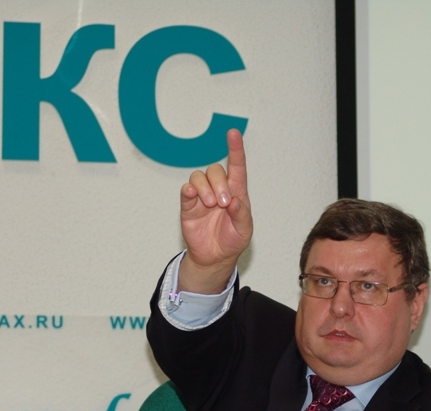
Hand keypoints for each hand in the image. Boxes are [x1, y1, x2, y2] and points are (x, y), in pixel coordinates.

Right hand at [178, 128, 252, 293]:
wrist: (214, 257)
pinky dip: (189, 189)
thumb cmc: (232, 240)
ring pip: (199, 176)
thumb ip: (241, 215)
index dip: (235, 149)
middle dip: (219, 184)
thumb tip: (234, 201)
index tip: (232, 133)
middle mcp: (219, 189)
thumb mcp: (244, 230)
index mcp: (236, 192)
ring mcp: (202, 196)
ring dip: (205, 187)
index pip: (236, 166)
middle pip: (216, 170)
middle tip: (223, 203)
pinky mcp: (189, 205)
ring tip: (210, 205)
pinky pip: (186, 190)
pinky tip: (193, 195)